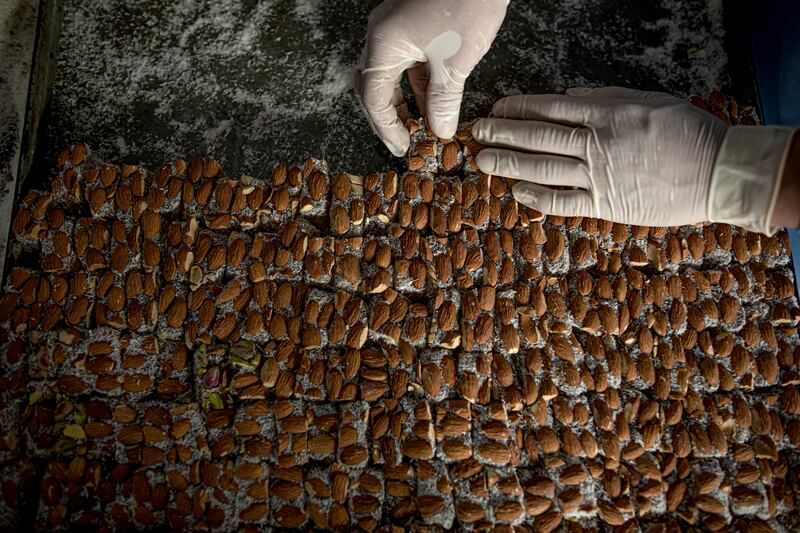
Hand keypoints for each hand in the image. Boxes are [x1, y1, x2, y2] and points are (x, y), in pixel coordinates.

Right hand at [355, 0, 507, 155]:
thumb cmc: (467, 1)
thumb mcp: (455, 61)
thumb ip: (444, 100)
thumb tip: (441, 130)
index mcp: (384, 43)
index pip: (373, 97)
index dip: (386, 127)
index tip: (403, 148)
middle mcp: (383, 34)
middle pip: (376, 85)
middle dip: (391, 117)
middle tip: (407, 141)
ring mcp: (398, 27)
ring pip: (394, 74)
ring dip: (407, 101)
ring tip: (425, 126)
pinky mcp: (415, 23)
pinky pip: (409, 61)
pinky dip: (419, 84)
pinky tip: (436, 100)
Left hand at [472, 87, 728, 226]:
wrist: (719, 171)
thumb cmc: (688, 131)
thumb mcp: (648, 100)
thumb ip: (605, 98)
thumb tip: (568, 97)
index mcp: (607, 113)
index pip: (550, 108)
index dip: (519, 107)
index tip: (498, 108)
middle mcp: (597, 142)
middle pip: (539, 136)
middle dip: (503, 132)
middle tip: (477, 132)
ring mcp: (599, 175)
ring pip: (543, 167)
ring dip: (509, 162)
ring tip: (483, 159)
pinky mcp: (606, 204)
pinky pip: (564, 201)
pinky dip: (537, 197)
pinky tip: (516, 191)